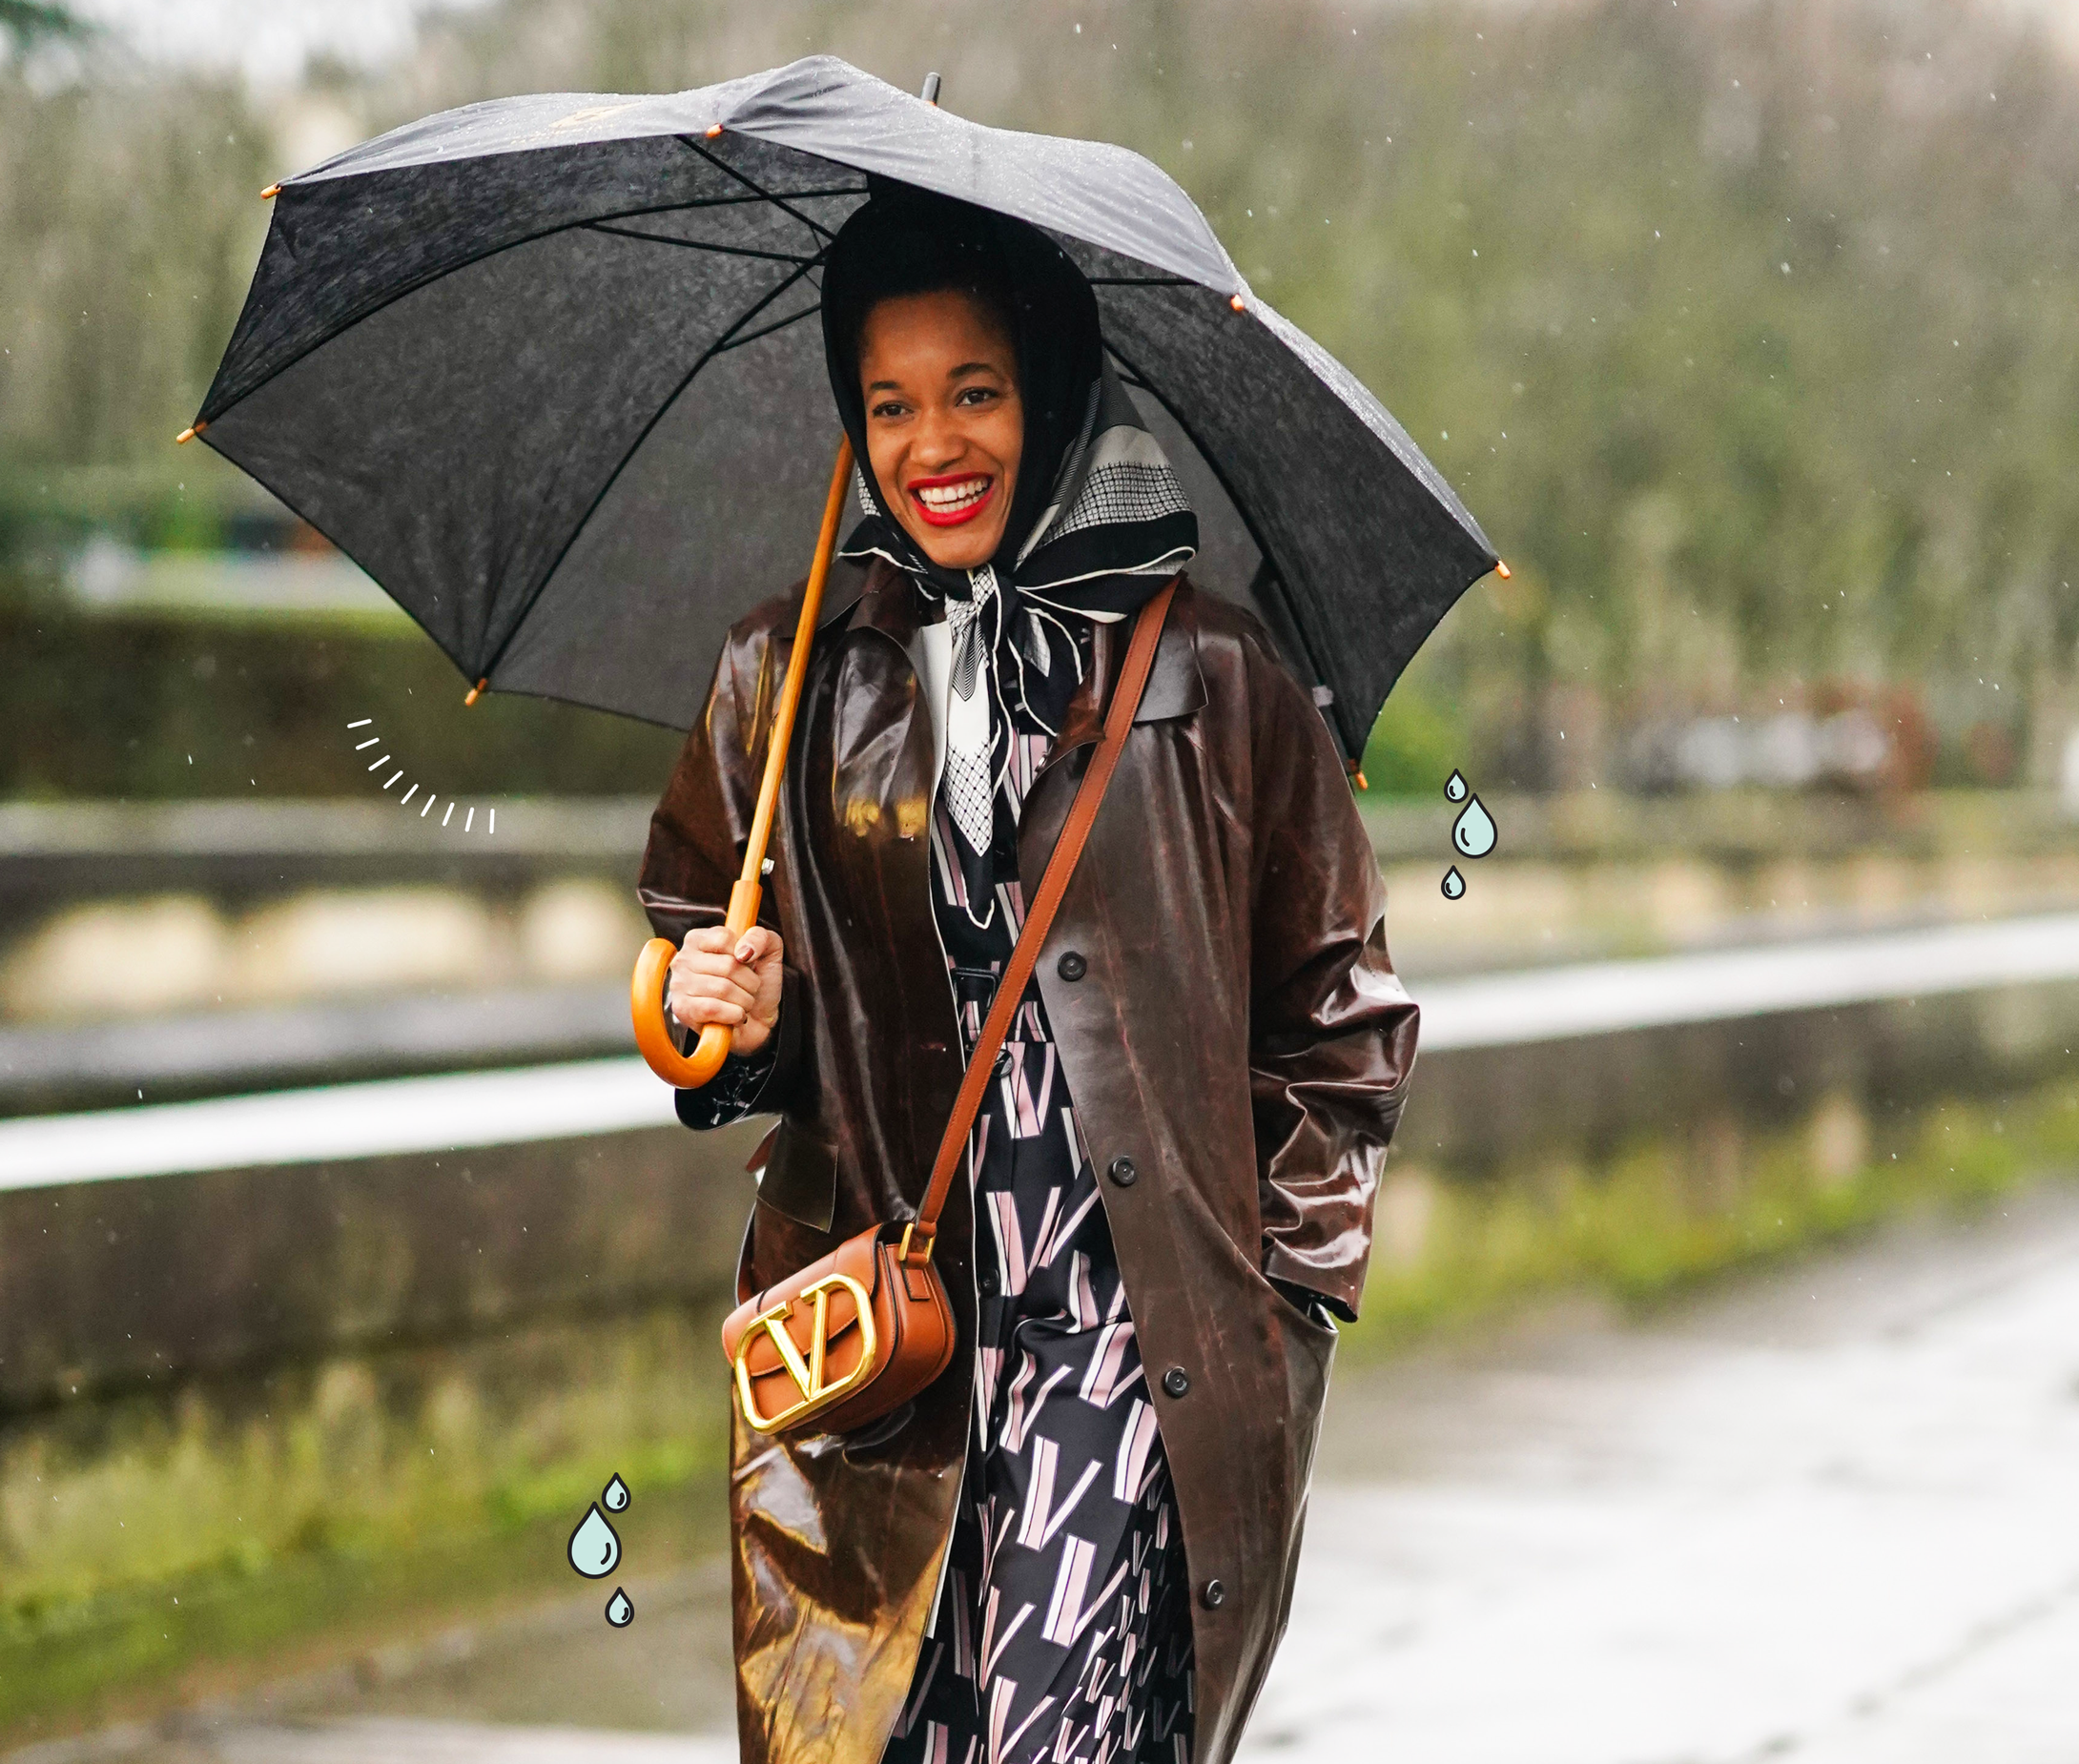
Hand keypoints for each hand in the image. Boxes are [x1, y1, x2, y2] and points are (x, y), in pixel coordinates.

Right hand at [668, 925, 783, 1057]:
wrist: (758, 1021)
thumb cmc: (758, 984)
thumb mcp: (768, 952)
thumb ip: (760, 937)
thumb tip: (743, 951)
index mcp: (698, 940)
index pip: (724, 938)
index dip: (745, 954)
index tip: (748, 964)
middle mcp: (683, 959)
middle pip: (728, 965)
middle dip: (750, 981)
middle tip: (749, 989)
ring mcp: (679, 985)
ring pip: (723, 988)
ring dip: (744, 1000)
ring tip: (743, 1003)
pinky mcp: (682, 1009)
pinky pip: (713, 1008)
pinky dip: (734, 1014)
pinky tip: (736, 1016)